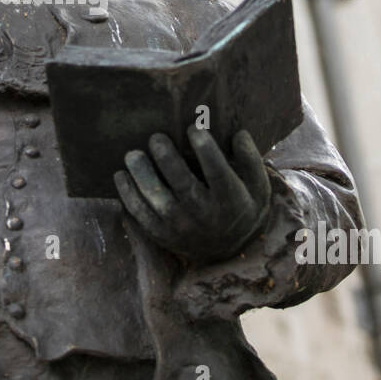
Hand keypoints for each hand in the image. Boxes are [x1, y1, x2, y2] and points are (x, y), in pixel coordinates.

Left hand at [114, 126, 277, 262]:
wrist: (230, 250)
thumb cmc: (243, 205)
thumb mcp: (259, 186)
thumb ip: (251, 160)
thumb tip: (239, 134)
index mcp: (230, 200)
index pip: (218, 174)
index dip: (206, 150)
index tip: (193, 128)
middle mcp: (205, 216)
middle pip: (184, 186)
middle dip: (168, 160)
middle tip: (156, 137)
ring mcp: (182, 228)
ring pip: (159, 202)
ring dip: (142, 177)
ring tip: (132, 154)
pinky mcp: (163, 235)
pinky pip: (142, 216)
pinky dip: (128, 196)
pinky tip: (121, 175)